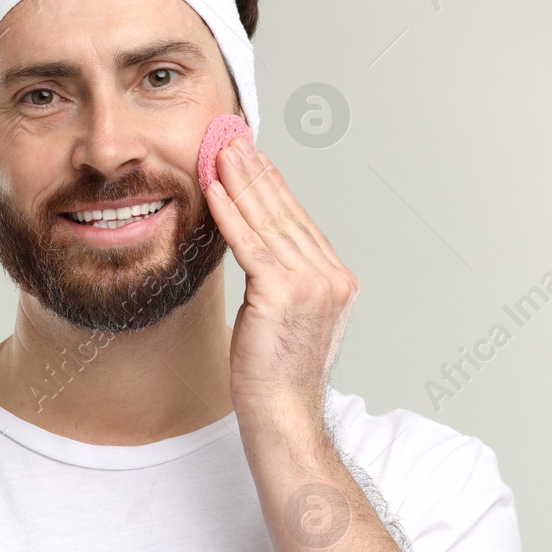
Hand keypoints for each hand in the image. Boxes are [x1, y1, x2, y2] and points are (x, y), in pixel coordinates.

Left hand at [204, 130, 358, 429]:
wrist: (283, 414)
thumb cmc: (277, 375)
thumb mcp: (286, 319)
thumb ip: (284, 282)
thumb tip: (261, 252)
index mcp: (337, 280)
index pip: (300, 222)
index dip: (274, 186)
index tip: (254, 157)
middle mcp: (331, 277)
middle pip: (286, 214)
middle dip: (256, 173)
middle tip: (233, 138)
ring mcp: (312, 284)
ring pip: (268, 223)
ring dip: (241, 182)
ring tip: (220, 151)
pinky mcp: (283, 292)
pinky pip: (250, 244)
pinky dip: (230, 213)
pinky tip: (213, 190)